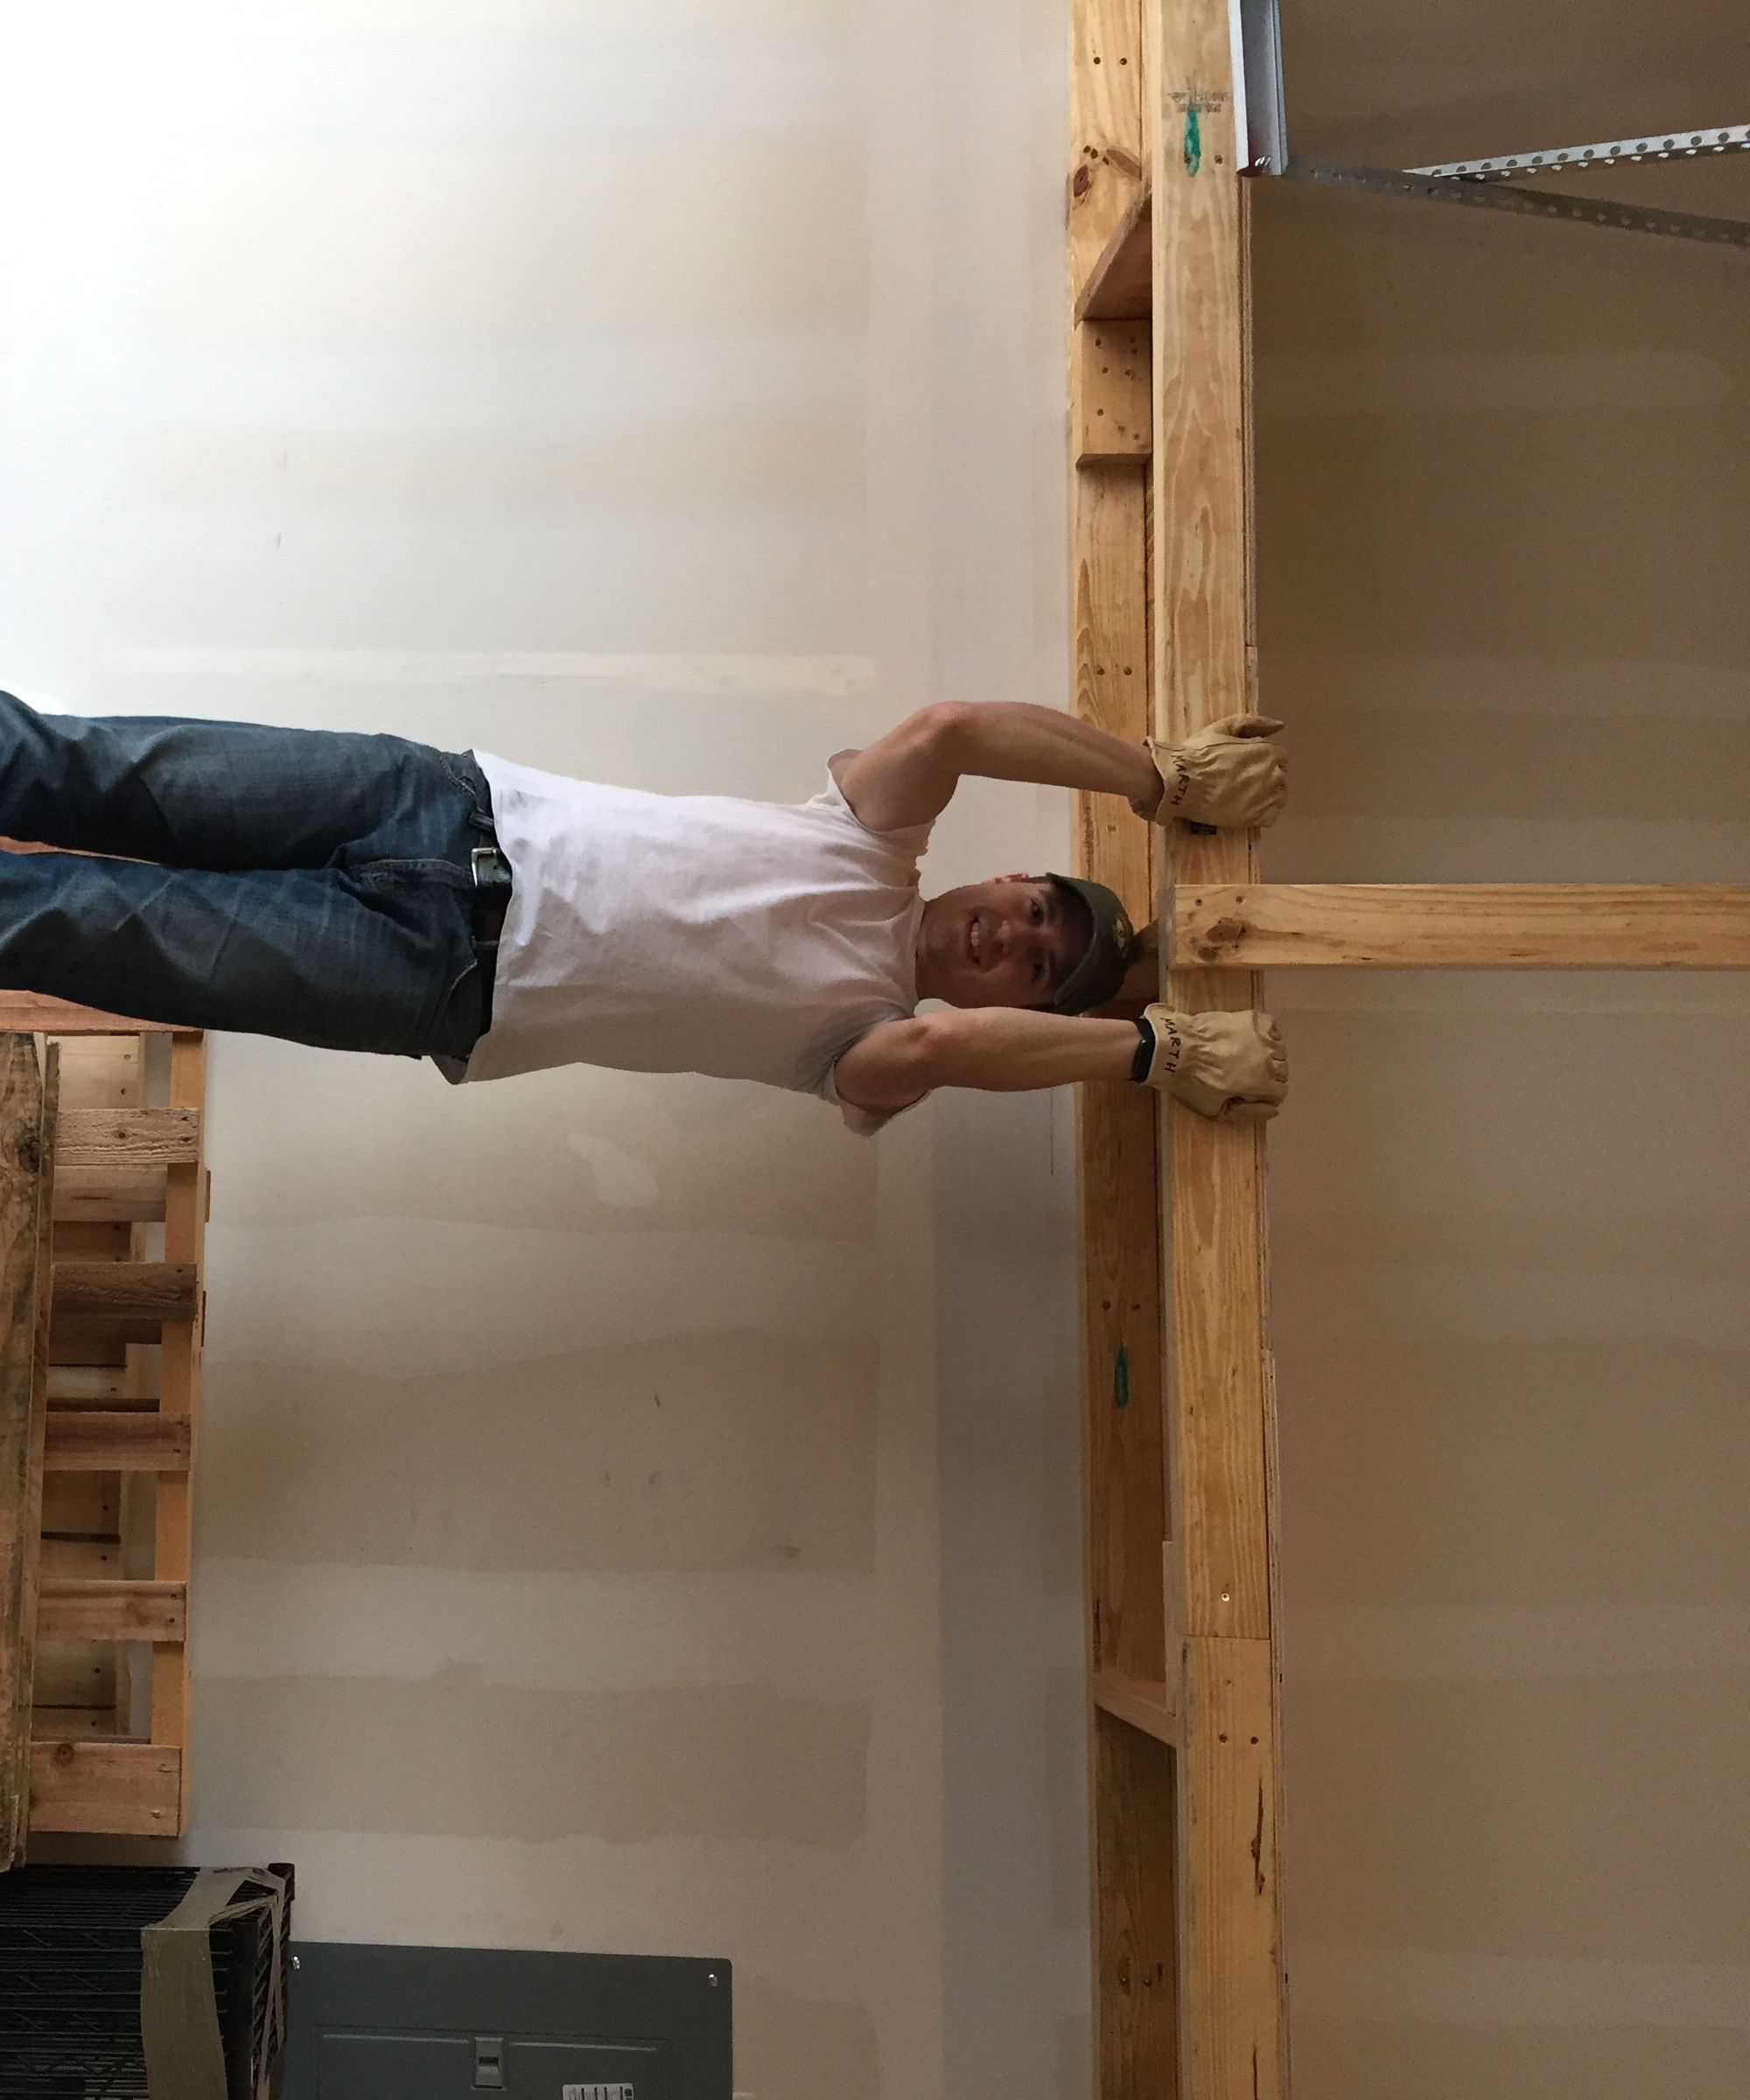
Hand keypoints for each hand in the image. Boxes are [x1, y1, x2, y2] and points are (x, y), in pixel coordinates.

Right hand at [1130, 714, 1286, 829]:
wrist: (1180, 782)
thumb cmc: (1200, 753)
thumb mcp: (1224, 727)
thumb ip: (1254, 723)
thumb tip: (1280, 726)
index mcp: (1269, 752)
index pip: (1279, 758)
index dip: (1261, 761)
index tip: (1245, 765)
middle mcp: (1274, 775)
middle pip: (1279, 778)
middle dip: (1264, 778)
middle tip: (1240, 781)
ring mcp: (1266, 798)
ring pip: (1278, 798)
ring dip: (1265, 796)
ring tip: (1243, 796)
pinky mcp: (1256, 818)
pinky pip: (1271, 816)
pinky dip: (1262, 813)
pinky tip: (1246, 809)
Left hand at [1137, 1003, 1287, 1120]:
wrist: (1175, 1047)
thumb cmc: (1192, 1081)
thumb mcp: (1215, 1110)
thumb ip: (1248, 1113)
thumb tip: (1272, 1111)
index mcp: (1261, 1083)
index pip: (1279, 1094)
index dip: (1264, 1098)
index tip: (1248, 1095)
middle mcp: (1267, 1059)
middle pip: (1281, 1072)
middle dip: (1266, 1079)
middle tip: (1245, 1077)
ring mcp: (1261, 1037)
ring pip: (1278, 1050)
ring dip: (1267, 1057)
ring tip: (1248, 1058)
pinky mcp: (1251, 1019)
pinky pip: (1271, 1027)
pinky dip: (1267, 1035)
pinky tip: (1252, 1039)